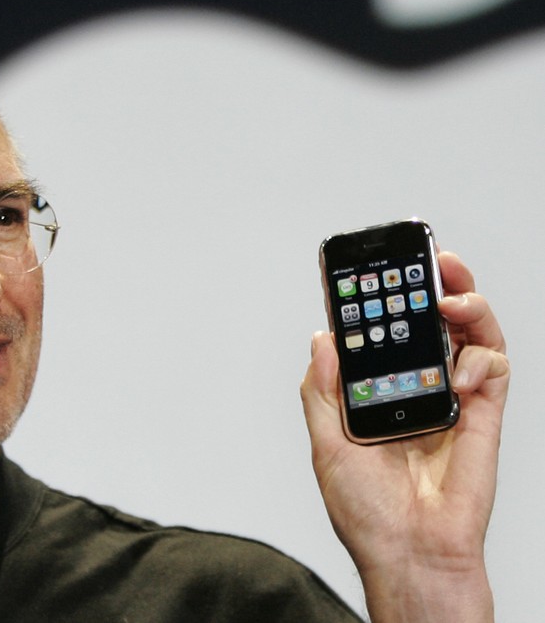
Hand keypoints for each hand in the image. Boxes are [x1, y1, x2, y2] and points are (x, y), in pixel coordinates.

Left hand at [300, 252, 508, 621]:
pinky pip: (494, 371)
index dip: (379, 304)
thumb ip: (323, 391)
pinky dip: (483, 357)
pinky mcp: (484, 417)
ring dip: (466, 305)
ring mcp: (451, 401)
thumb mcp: (327, 445)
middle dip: (430, 288)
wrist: (410, 555)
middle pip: (429, 326)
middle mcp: (414, 392)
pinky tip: (464, 366)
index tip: (370, 272)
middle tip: (427, 262)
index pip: (381, 337)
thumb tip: (322, 339)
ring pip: (468, 337)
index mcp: (375, 396)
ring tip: (451, 292)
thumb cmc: (367, 512)